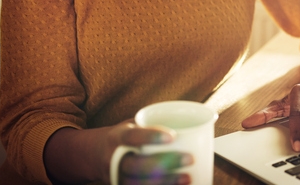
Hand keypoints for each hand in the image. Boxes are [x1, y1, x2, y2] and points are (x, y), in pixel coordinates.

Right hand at [44, 120, 192, 184]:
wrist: (96, 155)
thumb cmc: (126, 137)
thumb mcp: (134, 125)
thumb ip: (157, 124)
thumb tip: (203, 120)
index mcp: (117, 138)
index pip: (132, 137)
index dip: (151, 136)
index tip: (173, 135)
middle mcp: (114, 159)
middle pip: (138, 165)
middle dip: (165, 163)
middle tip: (190, 158)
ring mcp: (116, 177)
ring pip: (140, 183)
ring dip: (166, 182)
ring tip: (188, 178)